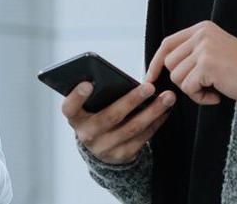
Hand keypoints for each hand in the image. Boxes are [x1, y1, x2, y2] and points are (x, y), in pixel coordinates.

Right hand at [61, 81, 175, 163]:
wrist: (100, 149)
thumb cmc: (96, 117)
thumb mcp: (88, 109)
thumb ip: (97, 96)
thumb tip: (121, 81)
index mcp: (76, 119)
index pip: (69, 108)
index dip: (77, 96)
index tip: (87, 83)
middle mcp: (88, 135)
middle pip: (110, 116)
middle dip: (132, 100)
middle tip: (148, 87)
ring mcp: (106, 147)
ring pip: (133, 127)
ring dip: (153, 111)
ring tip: (166, 97)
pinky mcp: (123, 154)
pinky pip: (143, 137)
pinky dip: (156, 122)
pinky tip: (164, 111)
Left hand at [146, 20, 236, 103]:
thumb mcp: (213, 51)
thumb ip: (191, 52)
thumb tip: (161, 66)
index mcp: (201, 29)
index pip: (168, 44)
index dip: (156, 62)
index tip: (150, 77)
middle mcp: (201, 35)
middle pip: (171, 63)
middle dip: (183, 80)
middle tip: (204, 85)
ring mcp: (204, 48)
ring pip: (177, 77)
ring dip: (193, 90)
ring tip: (213, 88)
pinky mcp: (207, 64)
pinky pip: (189, 88)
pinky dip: (200, 97)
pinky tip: (217, 95)